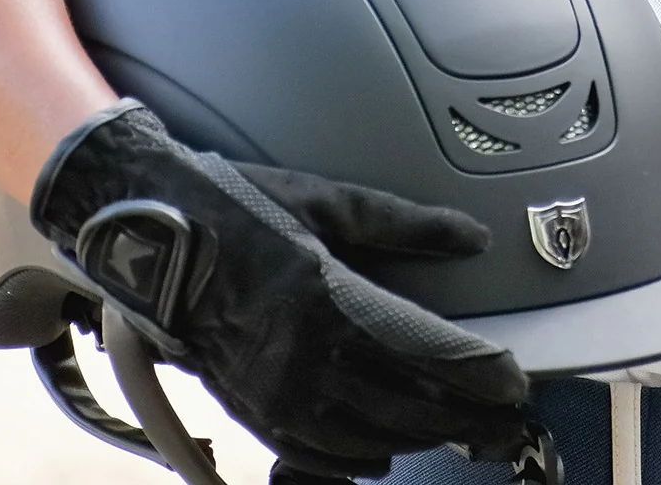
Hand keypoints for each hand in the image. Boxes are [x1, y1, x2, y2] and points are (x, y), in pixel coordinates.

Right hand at [30, 100, 528, 477]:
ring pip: (363, 434)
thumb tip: (471, 236)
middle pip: (401, 401)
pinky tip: (381, 453)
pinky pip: (311, 451)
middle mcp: (301, 355)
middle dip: (458, 414)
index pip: (422, 352)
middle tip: (500, 418)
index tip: (511, 381)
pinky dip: (354, 458)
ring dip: (416, 435)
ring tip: (455, 432)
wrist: (149, 232)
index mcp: (327, 297)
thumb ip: (405, 223)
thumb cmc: (242, 205)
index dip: (473, 373)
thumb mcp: (329, 200)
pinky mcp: (246, 405)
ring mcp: (271, 388)